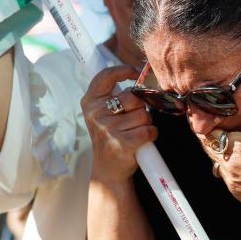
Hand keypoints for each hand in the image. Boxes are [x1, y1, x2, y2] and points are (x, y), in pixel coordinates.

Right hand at [81, 66, 155, 181]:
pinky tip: (142, 140)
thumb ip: (113, 95)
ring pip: (143, 114)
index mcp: (90, 102)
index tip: (135, 73)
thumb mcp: (102, 113)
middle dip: (139, 107)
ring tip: (134, 131)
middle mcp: (96, 113)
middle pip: (133, 97)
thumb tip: (139, 76)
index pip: (106, 76)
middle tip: (133, 119)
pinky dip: (151, 134)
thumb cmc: (110, 135)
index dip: (123, 70)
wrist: (108, 169)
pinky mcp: (122, 143)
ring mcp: (108, 128)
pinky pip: (149, 130)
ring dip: (145, 123)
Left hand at [199, 85, 240, 217]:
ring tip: (228, 140)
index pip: (207, 131)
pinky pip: (223, 174)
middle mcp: (228, 162)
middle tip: (215, 123)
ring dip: (217, 150)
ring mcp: (229, 178)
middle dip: (210, 134)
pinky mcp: (233, 190)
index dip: (206, 122)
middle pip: (206, 144)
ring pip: (213, 159)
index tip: (208, 114)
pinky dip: (226, 165)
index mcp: (238, 145)